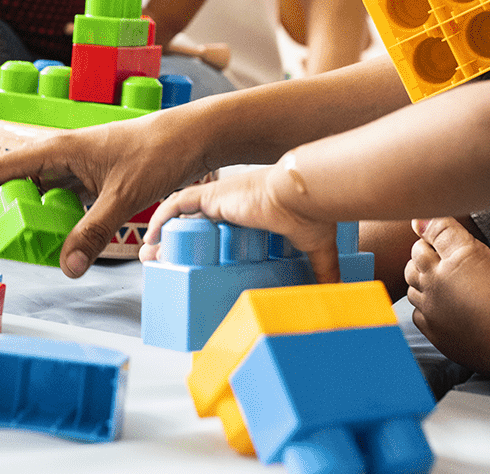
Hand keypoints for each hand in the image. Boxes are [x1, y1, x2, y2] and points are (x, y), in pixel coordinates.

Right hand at [0, 112, 210, 277]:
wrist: (193, 136)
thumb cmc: (159, 152)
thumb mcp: (124, 196)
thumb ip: (93, 232)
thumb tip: (67, 268)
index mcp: (55, 150)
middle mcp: (58, 156)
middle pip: (11, 189)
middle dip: (7, 222)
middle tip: (20, 252)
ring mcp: (74, 168)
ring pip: (36, 198)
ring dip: (34, 225)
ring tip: (45, 252)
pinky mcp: (91, 179)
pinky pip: (61, 203)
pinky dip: (59, 224)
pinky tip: (72, 242)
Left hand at [140, 159, 342, 283]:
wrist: (303, 195)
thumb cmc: (311, 215)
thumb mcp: (316, 247)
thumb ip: (323, 270)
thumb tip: (338, 293)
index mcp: (251, 215)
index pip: (220, 228)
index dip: (203, 243)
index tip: (192, 263)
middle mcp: (231, 205)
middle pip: (194, 224)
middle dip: (175, 243)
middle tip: (161, 264)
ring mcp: (219, 199)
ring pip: (181, 215)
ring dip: (163, 233)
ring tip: (150, 256)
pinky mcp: (212, 196)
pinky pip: (176, 204)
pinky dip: (162, 218)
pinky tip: (152, 237)